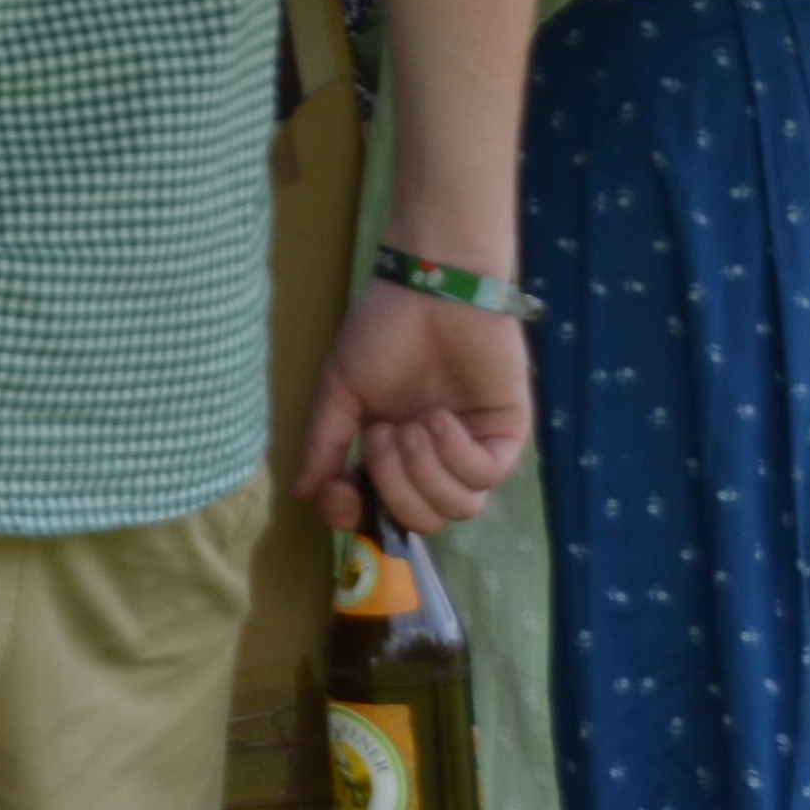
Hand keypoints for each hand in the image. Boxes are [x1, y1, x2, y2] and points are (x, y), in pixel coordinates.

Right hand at [295, 278, 531, 536]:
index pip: (380, 510)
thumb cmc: (384, 331)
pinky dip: (455, 453)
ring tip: (412, 426)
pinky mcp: (506, 438)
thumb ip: (325, 443)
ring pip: (456, 508)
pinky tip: (439, 418)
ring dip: (424, 472)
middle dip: (394, 486)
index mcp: (393, 453)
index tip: (340, 493)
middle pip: (421, 519)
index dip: (358, 514)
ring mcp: (472, 452)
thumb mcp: (342, 389)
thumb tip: (303, 493)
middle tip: (382, 436)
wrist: (432, 290)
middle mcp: (434, 461)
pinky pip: (482, 477)